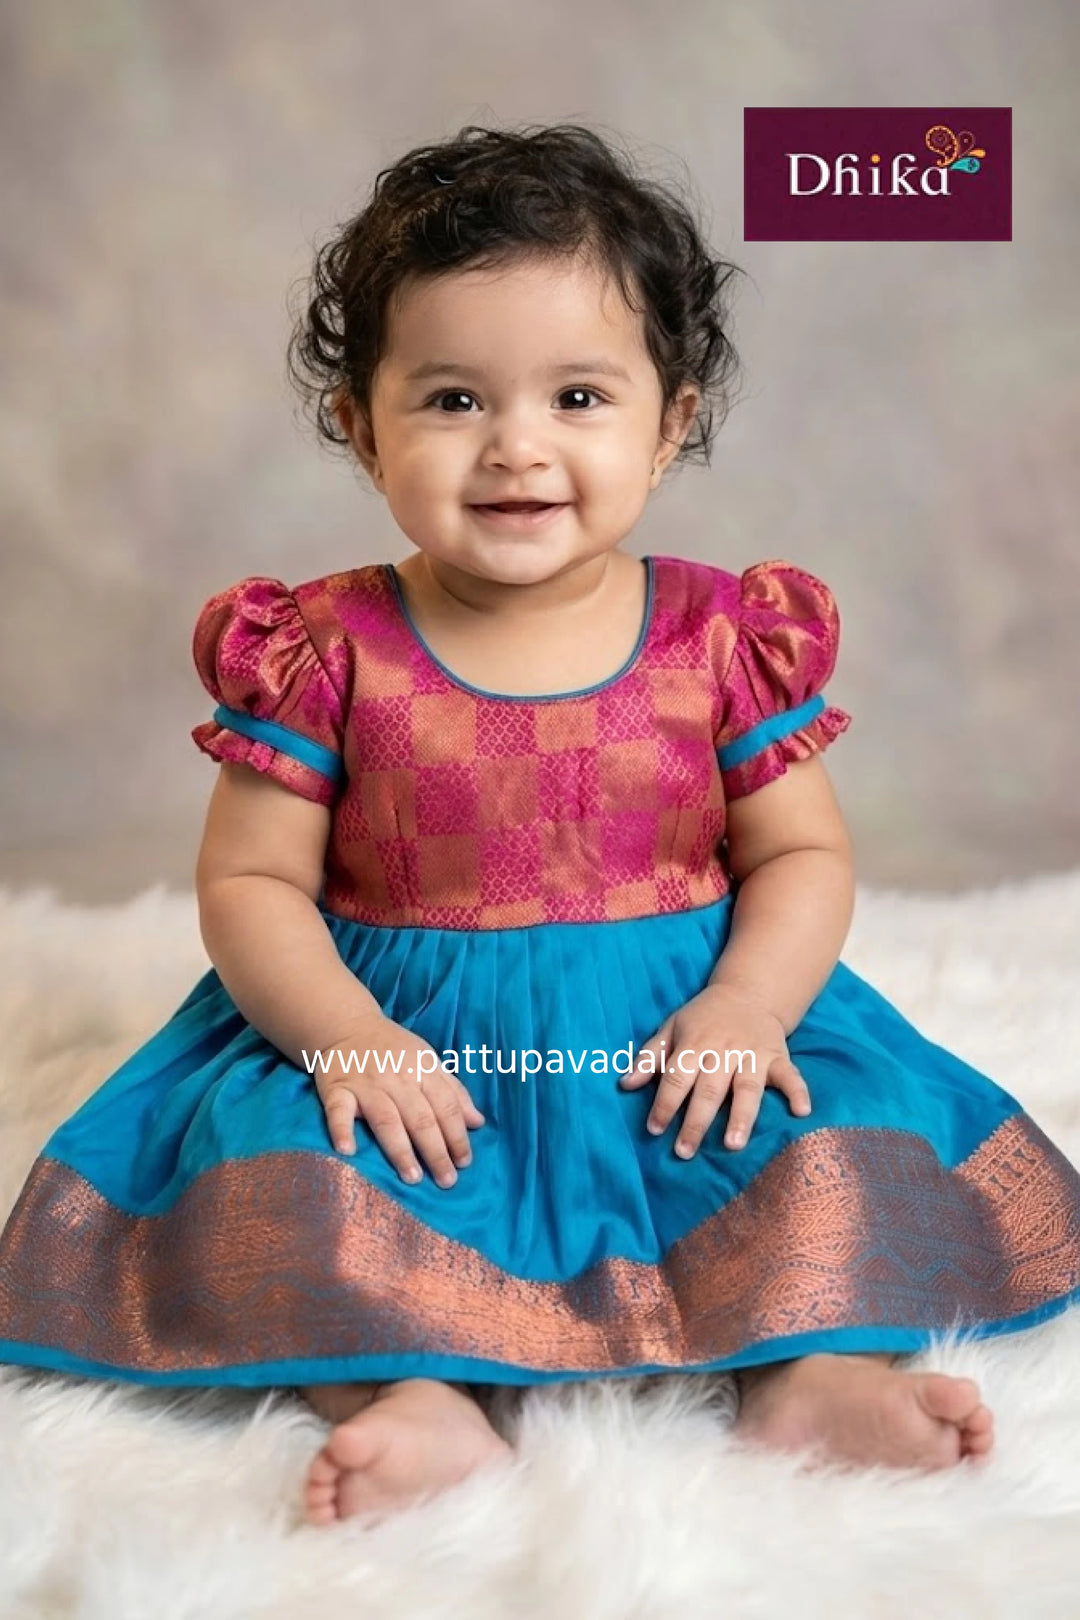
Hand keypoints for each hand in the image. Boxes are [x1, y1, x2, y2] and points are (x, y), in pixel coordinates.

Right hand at [313, 1014, 484, 1188]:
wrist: (346, 1025)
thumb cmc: (394, 1049)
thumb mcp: (428, 1060)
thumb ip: (453, 1091)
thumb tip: (478, 1123)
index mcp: (422, 1070)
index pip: (445, 1106)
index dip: (457, 1135)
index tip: (464, 1162)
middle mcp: (397, 1078)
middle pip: (420, 1118)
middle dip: (436, 1151)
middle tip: (446, 1181)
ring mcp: (366, 1084)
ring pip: (387, 1119)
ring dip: (400, 1149)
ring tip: (413, 1177)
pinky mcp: (336, 1089)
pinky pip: (339, 1111)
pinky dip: (341, 1130)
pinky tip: (348, 1151)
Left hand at [619, 983, 810, 1155]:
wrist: (747, 992)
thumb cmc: (703, 1018)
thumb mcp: (671, 1028)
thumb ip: (649, 1058)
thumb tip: (624, 1084)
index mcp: (694, 1045)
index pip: (676, 1079)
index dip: (664, 1104)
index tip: (654, 1129)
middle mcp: (723, 1052)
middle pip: (708, 1090)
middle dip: (696, 1121)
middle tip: (684, 1152)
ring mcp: (753, 1055)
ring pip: (747, 1088)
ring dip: (741, 1116)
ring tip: (733, 1145)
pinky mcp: (778, 1056)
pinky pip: (790, 1075)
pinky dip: (798, 1091)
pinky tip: (802, 1112)